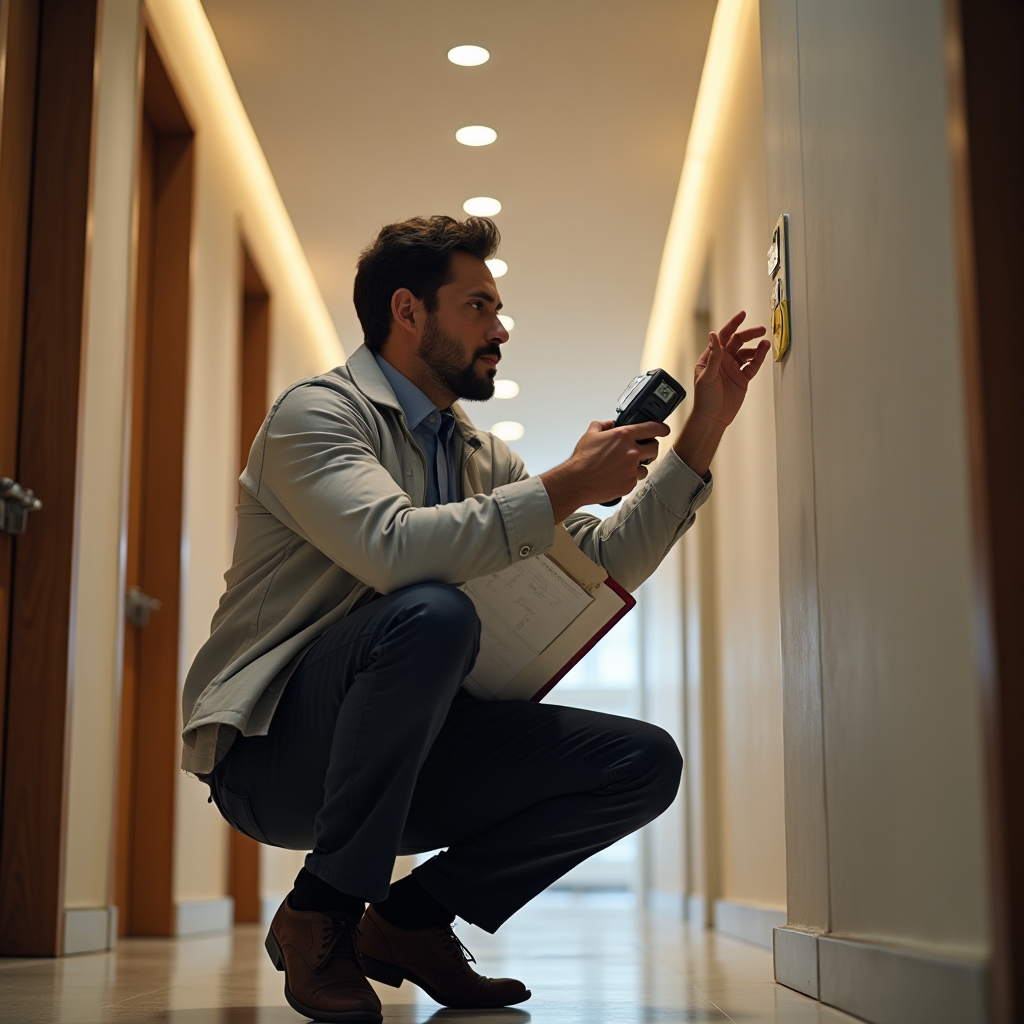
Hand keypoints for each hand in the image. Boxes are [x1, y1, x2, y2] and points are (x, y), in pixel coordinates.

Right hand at [541, 420, 670, 521]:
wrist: (577, 481)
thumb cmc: (582, 460)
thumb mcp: (590, 435)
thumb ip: (602, 425)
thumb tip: (609, 424)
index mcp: (623, 436)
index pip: (651, 428)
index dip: (661, 428)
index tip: (664, 429)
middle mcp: (631, 452)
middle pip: (655, 448)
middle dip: (650, 448)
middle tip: (643, 450)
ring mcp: (632, 469)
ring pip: (646, 466)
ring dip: (639, 465)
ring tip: (625, 467)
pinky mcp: (630, 483)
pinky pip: (636, 479)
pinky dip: (629, 478)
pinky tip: (617, 476)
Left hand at [691, 310, 769, 425]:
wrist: (713, 418)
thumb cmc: (704, 399)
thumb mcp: (706, 376)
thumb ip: (713, 356)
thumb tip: (713, 335)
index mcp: (711, 357)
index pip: (722, 336)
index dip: (732, 325)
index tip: (742, 315)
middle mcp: (723, 361)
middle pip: (737, 342)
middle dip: (749, 334)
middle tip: (760, 330)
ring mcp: (733, 369)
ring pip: (747, 352)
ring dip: (756, 347)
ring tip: (765, 342)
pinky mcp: (742, 378)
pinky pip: (753, 365)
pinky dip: (759, 357)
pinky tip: (764, 350)